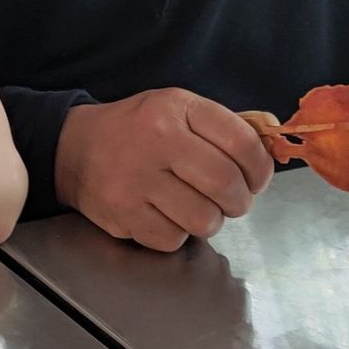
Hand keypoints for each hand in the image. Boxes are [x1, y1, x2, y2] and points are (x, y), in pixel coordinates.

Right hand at [53, 88, 274, 251]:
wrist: (75, 149)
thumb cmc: (136, 130)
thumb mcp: (177, 109)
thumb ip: (224, 126)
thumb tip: (274, 144)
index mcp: (176, 109)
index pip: (243, 144)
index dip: (261, 170)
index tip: (257, 179)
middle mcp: (156, 141)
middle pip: (227, 186)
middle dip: (239, 200)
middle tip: (231, 199)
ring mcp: (137, 181)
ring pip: (205, 220)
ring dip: (209, 220)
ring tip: (195, 206)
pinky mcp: (123, 214)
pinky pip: (173, 239)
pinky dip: (177, 234)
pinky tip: (166, 215)